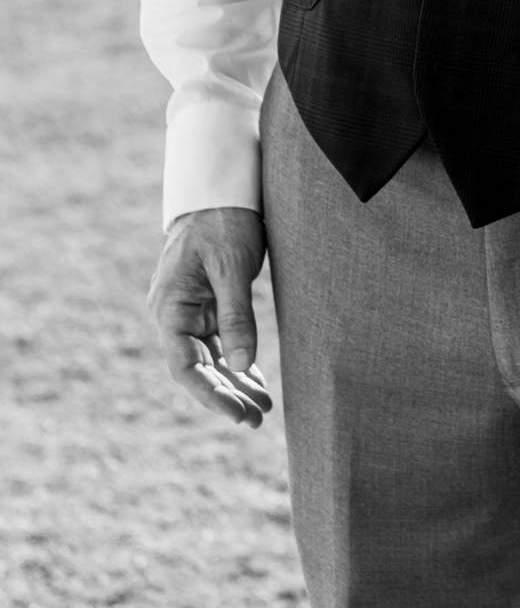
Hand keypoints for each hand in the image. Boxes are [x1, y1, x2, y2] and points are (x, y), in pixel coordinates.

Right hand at [147, 207, 272, 429]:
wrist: (221, 189)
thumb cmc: (223, 221)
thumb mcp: (231, 267)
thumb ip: (236, 316)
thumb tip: (241, 367)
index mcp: (170, 308)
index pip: (185, 367)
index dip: (210, 395)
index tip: (237, 414)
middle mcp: (175, 314)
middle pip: (199, 368)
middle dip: (227, 396)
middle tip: (258, 419)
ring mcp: (190, 311)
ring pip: (211, 359)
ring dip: (235, 383)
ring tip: (262, 408)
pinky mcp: (208, 304)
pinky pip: (221, 342)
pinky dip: (238, 361)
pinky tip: (255, 382)